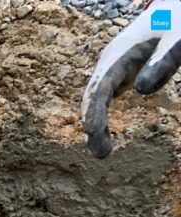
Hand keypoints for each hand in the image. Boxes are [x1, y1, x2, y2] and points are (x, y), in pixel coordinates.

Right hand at [82, 0, 180, 156]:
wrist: (170, 11)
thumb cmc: (175, 24)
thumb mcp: (175, 40)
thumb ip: (162, 63)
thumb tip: (141, 91)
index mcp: (118, 54)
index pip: (100, 86)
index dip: (95, 110)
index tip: (94, 132)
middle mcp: (108, 64)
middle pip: (92, 97)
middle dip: (92, 124)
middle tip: (101, 153)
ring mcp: (110, 71)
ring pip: (94, 100)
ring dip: (94, 125)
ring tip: (101, 151)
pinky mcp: (116, 77)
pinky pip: (102, 100)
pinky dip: (100, 119)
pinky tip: (103, 136)